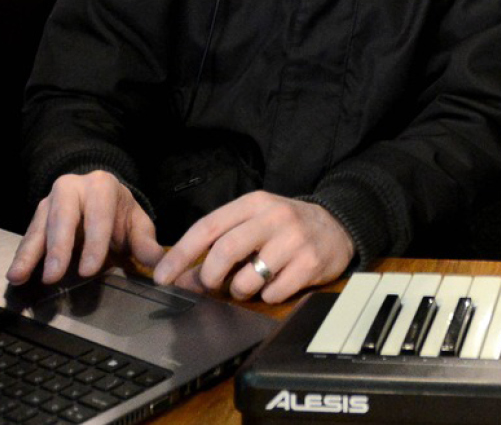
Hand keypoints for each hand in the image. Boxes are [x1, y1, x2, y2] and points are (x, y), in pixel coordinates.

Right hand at [8, 170, 162, 284]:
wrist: (98, 194)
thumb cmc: (119, 213)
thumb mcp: (137, 224)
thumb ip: (145, 243)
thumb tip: (158, 264)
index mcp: (102, 186)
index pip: (98, 215)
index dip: (94, 243)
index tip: (89, 270)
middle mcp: (72, 188)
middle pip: (62, 216)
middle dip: (58, 248)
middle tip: (53, 275)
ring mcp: (50, 200)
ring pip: (39, 226)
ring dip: (30, 253)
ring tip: (19, 276)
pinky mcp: (37, 215)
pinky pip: (28, 236)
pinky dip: (21, 256)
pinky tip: (14, 274)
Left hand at [151, 191, 354, 302]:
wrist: (338, 225)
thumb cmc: (284, 227)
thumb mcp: (252, 225)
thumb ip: (218, 246)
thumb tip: (181, 277)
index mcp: (253, 203)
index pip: (208, 227)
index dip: (180, 254)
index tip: (162, 276)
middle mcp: (273, 218)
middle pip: (225, 251)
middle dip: (209, 276)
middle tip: (210, 285)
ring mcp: (294, 241)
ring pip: (248, 278)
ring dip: (239, 290)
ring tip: (248, 284)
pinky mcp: (311, 264)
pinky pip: (274, 292)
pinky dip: (267, 296)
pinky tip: (275, 284)